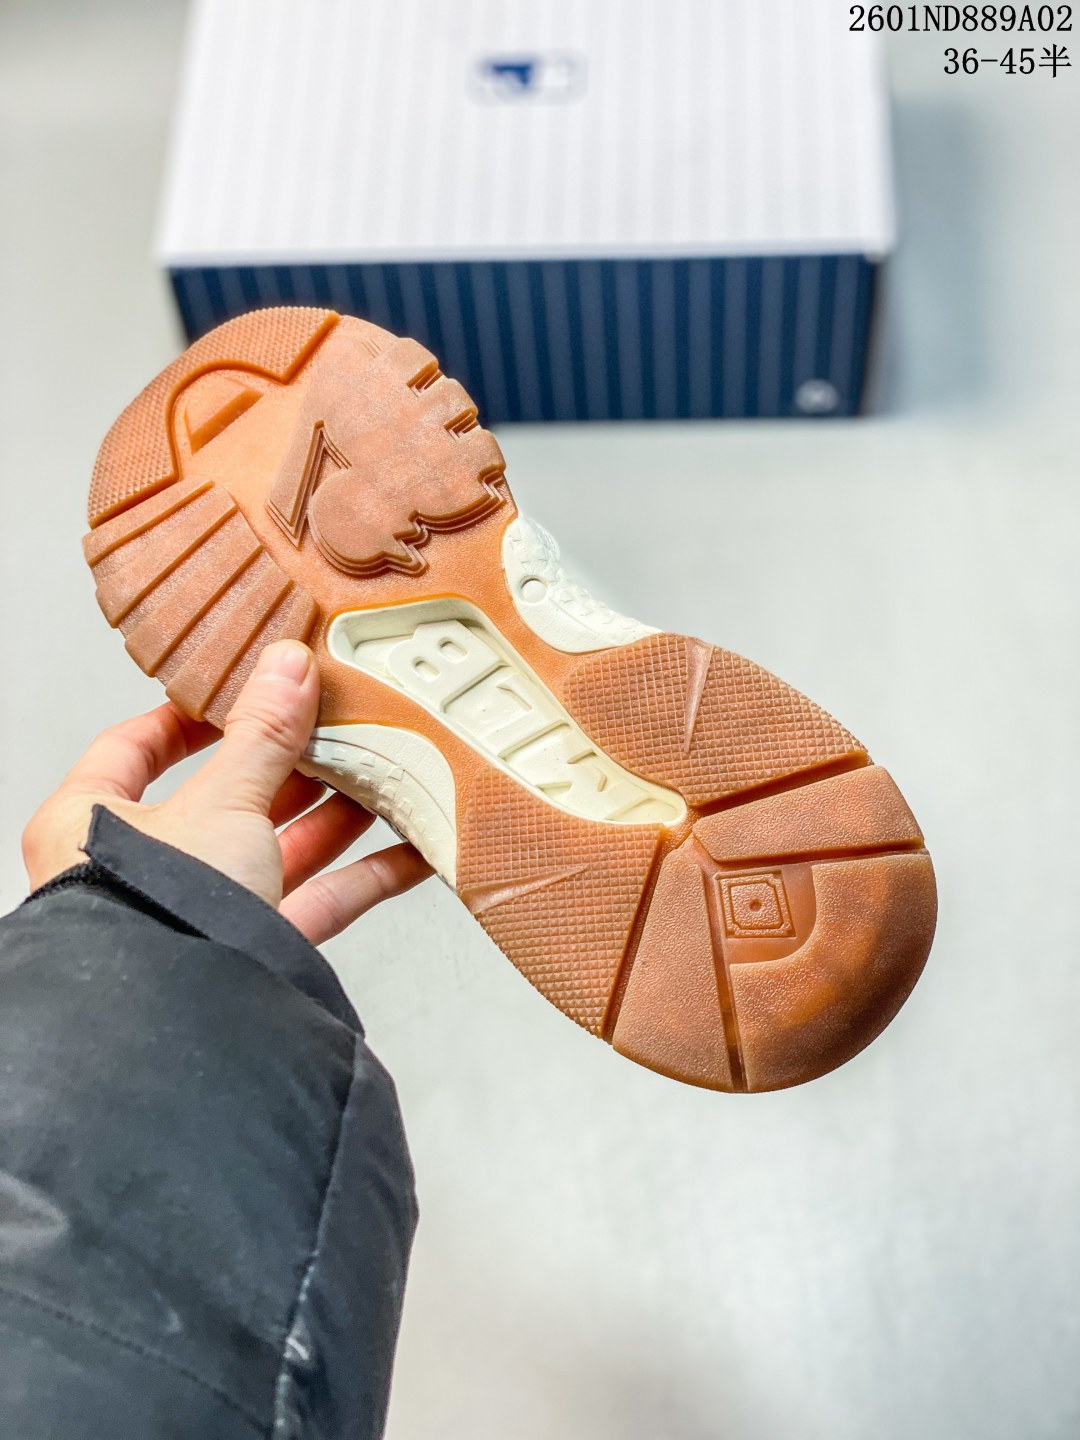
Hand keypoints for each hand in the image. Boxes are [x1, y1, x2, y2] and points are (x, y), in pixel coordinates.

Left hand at [21, 640, 431, 943]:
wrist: (187, 1030)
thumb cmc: (159, 915)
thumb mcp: (219, 801)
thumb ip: (262, 736)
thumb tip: (288, 666)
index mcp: (96, 822)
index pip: (135, 748)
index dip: (191, 716)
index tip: (246, 690)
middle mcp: (147, 868)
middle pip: (227, 795)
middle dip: (293, 761)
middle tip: (340, 722)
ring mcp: (204, 912)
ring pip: (279, 848)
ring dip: (338, 812)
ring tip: (388, 769)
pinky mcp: (256, 950)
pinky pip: (318, 901)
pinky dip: (365, 875)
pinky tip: (412, 848)